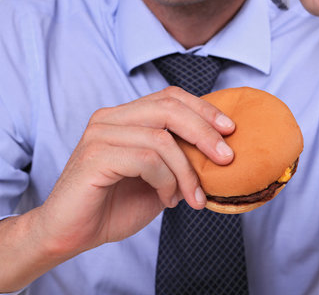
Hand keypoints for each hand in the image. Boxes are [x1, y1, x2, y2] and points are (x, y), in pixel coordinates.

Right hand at [37, 86, 234, 255]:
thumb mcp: (159, 177)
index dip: (204, 109)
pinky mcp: (95, 156)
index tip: (231, 130)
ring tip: (192, 197)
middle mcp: (111, 118)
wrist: (73, 235)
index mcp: (126, 117)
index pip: (171, 97)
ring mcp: (100, 134)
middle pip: (170, 108)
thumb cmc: (116, 205)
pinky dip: (166, 182)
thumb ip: (179, 158)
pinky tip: (167, 200)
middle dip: (205, 133)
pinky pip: (147, 160)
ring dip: (186, 172)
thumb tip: (220, 149)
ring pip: (162, 138)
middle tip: (226, 159)